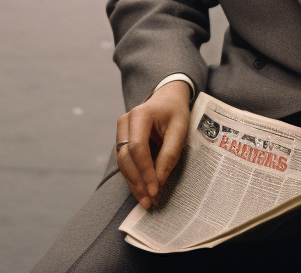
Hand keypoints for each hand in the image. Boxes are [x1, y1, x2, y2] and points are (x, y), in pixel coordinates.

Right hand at [115, 80, 190, 209]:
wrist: (167, 99)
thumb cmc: (175, 112)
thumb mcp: (179, 129)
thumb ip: (169, 154)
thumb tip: (159, 181)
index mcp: (139, 114)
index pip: (137, 147)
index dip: (145, 171)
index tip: (155, 190)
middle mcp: (125, 122)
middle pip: (126, 157)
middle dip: (138, 182)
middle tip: (149, 202)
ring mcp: (121, 132)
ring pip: (122, 163)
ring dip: (134, 184)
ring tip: (146, 201)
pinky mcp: (122, 142)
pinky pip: (125, 163)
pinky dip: (134, 178)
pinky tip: (143, 191)